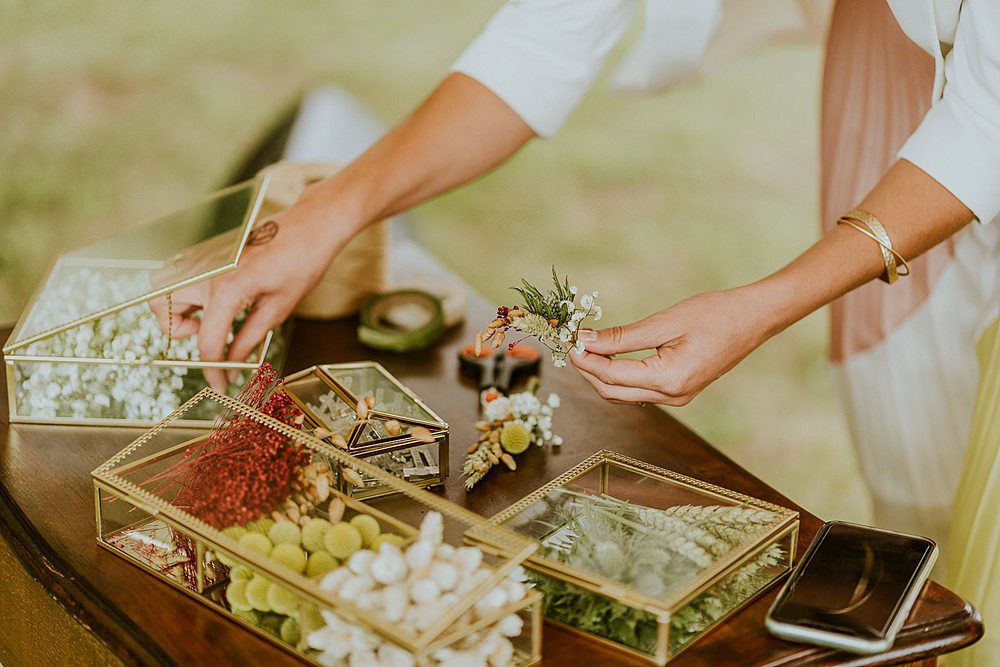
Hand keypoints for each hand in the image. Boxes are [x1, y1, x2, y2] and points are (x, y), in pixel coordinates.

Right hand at [150, 182, 355, 390]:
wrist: (309, 227)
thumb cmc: (300, 263)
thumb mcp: (277, 309)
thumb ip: (248, 340)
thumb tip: (231, 365)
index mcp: (226, 289)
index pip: (207, 343)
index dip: (213, 371)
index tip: (220, 384)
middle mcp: (205, 271)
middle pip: (161, 309)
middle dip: (179, 330)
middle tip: (210, 335)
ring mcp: (201, 258)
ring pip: (164, 290)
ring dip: (179, 311)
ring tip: (213, 317)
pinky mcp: (205, 252)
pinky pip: (180, 277)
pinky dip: (188, 294)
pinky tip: (218, 300)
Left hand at [569, 286, 777, 405]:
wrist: (756, 318)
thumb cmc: (716, 314)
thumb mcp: (665, 322)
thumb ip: (623, 337)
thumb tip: (586, 341)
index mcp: (669, 381)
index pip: (611, 376)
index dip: (584, 359)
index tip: (566, 340)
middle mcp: (672, 397)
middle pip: (612, 391)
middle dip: (586, 368)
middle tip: (569, 342)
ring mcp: (677, 398)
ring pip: (623, 394)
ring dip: (600, 372)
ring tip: (583, 345)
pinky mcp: (679, 391)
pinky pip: (638, 389)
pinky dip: (618, 374)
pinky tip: (607, 354)